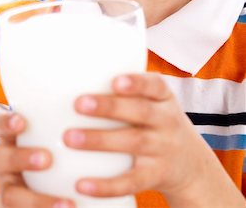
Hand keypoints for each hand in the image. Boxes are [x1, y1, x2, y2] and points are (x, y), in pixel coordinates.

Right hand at [0, 113, 74, 207]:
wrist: (45, 184)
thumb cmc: (55, 146)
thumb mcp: (53, 130)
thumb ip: (65, 118)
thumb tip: (97, 93)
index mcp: (9, 137)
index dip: (6, 123)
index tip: (22, 121)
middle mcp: (3, 162)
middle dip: (18, 158)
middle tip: (46, 159)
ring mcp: (8, 188)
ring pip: (10, 196)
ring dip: (36, 201)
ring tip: (66, 204)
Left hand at [63, 72, 242, 206]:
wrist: (191, 164)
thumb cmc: (158, 123)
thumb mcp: (155, 102)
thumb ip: (128, 92)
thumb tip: (78, 75)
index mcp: (163, 98)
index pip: (155, 85)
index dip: (136, 83)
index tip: (115, 81)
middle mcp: (166, 120)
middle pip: (140, 111)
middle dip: (109, 107)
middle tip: (79, 103)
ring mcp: (163, 149)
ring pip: (133, 143)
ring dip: (100, 140)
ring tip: (70, 138)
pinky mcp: (155, 175)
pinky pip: (131, 182)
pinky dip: (106, 184)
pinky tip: (82, 183)